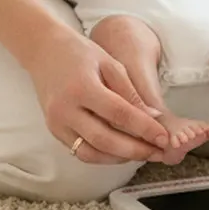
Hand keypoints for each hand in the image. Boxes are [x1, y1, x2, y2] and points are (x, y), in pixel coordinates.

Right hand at [26, 26, 169, 163]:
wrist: (44, 51)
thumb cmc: (80, 53)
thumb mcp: (110, 64)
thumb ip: (130, 92)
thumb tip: (153, 118)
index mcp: (82, 88)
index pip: (119, 114)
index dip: (144, 128)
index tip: (164, 137)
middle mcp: (65, 110)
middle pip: (105, 140)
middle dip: (135, 150)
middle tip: (159, 152)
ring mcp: (56, 123)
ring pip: (91, 153)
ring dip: (120, 158)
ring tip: (144, 154)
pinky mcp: (54, 131)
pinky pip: (81, 151)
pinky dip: (104, 156)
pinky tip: (122, 151)